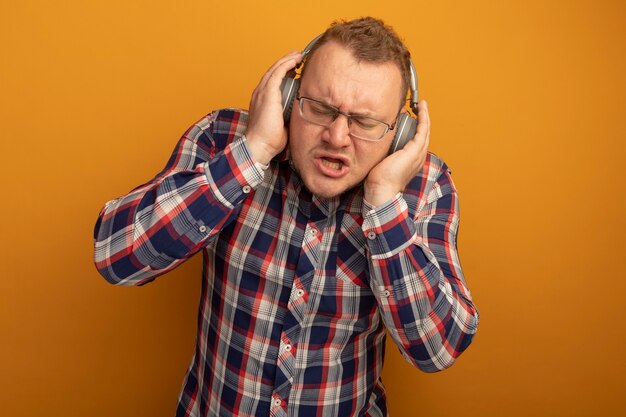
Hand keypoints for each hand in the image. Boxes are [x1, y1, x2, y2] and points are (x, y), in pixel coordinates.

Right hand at [245, 50, 302, 164]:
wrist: (259, 146)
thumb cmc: (269, 141)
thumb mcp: (282, 124)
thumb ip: (289, 116)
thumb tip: (300, 115)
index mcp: (262, 101)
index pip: (272, 81)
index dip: (282, 72)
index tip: (294, 69)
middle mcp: (259, 93)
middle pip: (273, 71)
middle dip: (285, 62)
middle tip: (297, 56)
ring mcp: (262, 92)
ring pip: (275, 69)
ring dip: (287, 60)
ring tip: (298, 55)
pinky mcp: (267, 93)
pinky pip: (277, 72)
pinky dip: (287, 64)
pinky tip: (295, 60)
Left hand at [364, 100, 430, 206]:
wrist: (381, 189)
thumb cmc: (378, 179)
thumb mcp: (381, 160)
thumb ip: (383, 151)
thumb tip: (376, 140)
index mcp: (410, 160)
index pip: (416, 140)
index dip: (416, 127)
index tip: (412, 116)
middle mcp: (417, 157)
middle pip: (424, 134)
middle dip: (423, 119)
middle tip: (420, 106)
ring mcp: (418, 154)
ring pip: (425, 130)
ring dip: (425, 116)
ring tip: (422, 105)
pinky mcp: (415, 150)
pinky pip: (423, 130)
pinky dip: (424, 118)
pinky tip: (422, 109)